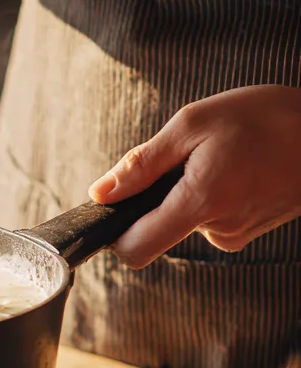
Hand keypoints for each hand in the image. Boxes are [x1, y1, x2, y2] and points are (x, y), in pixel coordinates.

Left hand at [88, 85, 300, 267]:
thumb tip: (101, 193)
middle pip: (156, 228)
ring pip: (183, 220)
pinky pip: (207, 217)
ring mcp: (236, 233)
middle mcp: (218, 228)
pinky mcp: (248, 230)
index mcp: (200, 202)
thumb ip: (141, 163)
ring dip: (185, 190)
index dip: (114, 233)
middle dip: (156, 196)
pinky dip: (207, 194)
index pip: (137, 248)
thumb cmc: (266, 119)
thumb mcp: (192, 124)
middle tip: (186, 158)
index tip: (111, 208)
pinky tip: (233, 168)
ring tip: (219, 158)